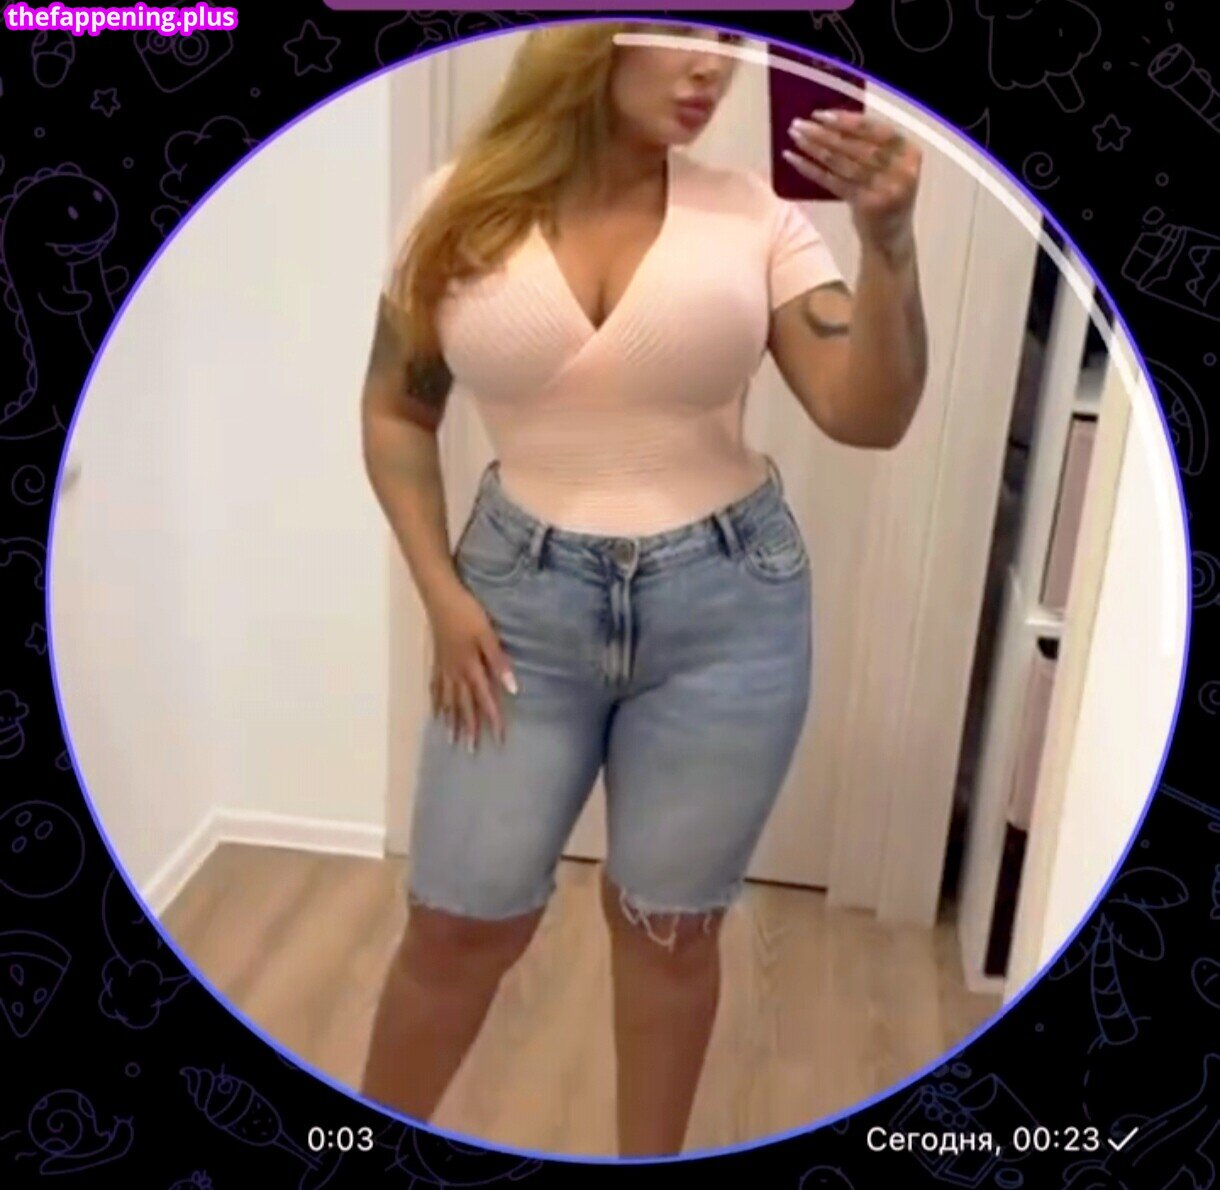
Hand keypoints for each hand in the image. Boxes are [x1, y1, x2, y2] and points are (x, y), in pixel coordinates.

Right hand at [427, 585, 517, 751]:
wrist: (439, 595)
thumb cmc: (467, 612)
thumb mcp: (488, 635)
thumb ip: (499, 662)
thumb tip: (513, 689)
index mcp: (471, 666)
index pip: (484, 699)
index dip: (492, 719)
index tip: (498, 740)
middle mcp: (456, 672)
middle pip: (463, 705)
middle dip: (469, 728)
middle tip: (471, 751)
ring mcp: (444, 666)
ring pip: (448, 700)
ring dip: (451, 721)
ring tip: (452, 739)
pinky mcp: (437, 659)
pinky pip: (436, 687)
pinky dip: (436, 702)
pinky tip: (435, 712)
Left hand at [783, 109, 921, 262]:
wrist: (891, 240)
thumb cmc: (887, 198)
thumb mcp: (890, 168)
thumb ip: (873, 147)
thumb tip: (832, 122)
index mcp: (910, 153)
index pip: (876, 130)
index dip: (848, 120)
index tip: (821, 114)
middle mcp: (901, 170)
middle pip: (856, 145)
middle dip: (824, 133)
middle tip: (798, 124)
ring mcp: (885, 189)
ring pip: (843, 162)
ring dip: (814, 148)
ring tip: (794, 137)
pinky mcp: (868, 205)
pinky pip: (833, 182)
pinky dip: (812, 170)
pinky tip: (794, 160)